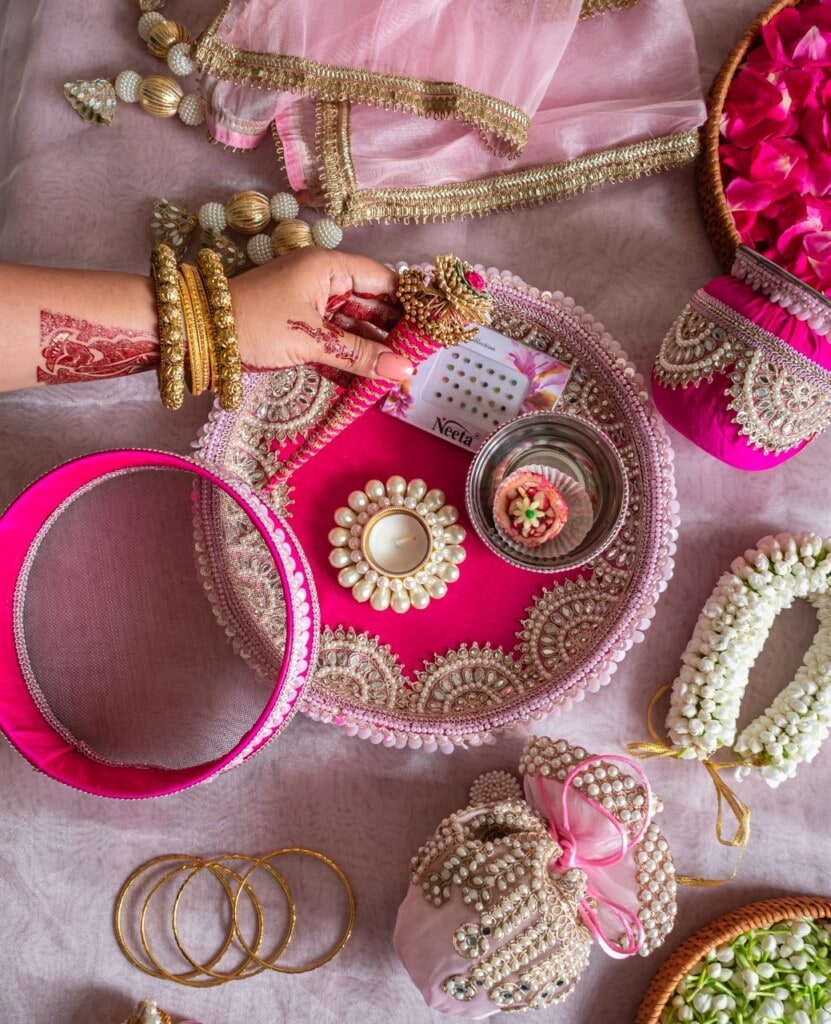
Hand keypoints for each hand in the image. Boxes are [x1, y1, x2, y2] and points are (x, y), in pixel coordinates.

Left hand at [229, 247, 412, 380]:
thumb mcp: (310, 340)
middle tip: (417, 364)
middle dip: (393, 336)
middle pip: (372, 307)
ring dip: (373, 353)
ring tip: (398, 378)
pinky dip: (350, 360)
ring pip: (354, 329)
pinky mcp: (300, 329)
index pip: (383, 281)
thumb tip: (403, 371)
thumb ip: (358, 355)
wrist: (198, 336)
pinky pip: (335, 342)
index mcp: (329, 267)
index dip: (406, 306)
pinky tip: (369, 380)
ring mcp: (311, 306)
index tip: (428, 332)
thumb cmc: (252, 324)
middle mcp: (324, 281)